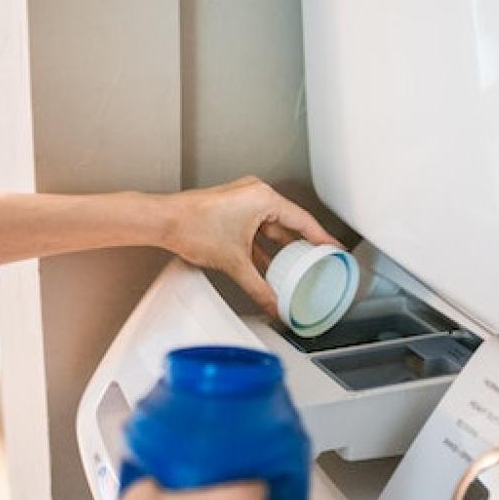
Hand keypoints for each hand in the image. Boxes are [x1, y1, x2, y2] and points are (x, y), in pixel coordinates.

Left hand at [163, 177, 340, 316]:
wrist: (164, 221)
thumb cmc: (193, 227)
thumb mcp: (235, 262)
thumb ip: (259, 287)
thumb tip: (273, 304)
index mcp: (264, 198)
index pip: (303, 221)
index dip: (322, 238)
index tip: (334, 249)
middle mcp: (256, 194)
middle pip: (288, 224)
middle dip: (301, 246)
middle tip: (317, 262)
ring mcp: (243, 201)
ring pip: (271, 228)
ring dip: (280, 248)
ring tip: (294, 268)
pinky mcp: (232, 209)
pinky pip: (257, 229)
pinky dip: (263, 246)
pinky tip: (268, 265)